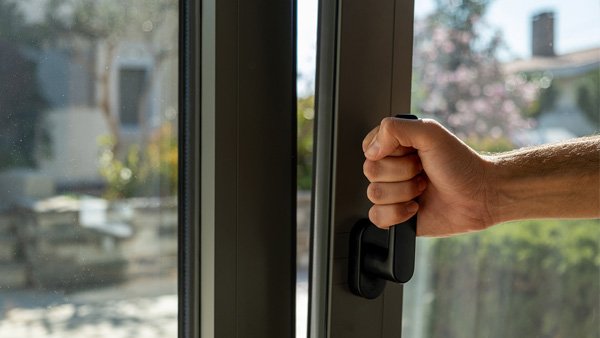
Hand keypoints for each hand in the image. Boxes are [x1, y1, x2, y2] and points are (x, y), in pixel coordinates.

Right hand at [363, 117, 493, 236]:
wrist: (480, 196)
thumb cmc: (461, 164)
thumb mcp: (430, 133)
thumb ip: (395, 128)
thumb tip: (371, 150)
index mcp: (396, 147)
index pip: (369, 148)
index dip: (389, 151)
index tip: (412, 151)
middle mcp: (392, 169)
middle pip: (371, 171)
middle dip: (402, 172)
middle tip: (423, 170)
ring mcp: (393, 193)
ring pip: (374, 194)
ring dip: (404, 192)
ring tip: (423, 188)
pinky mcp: (396, 216)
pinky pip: (376, 217)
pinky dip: (397, 213)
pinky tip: (415, 207)